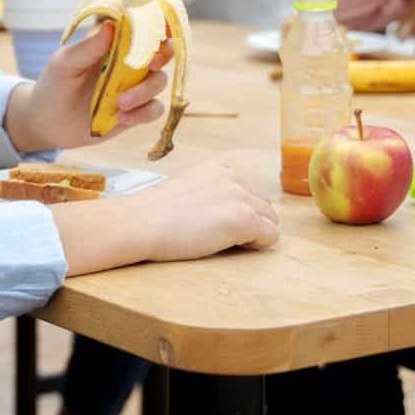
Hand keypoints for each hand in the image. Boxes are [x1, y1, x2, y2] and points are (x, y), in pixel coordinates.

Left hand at [6, 22, 170, 153]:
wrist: (47, 123)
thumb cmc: (54, 84)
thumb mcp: (65, 64)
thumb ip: (88, 48)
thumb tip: (110, 26)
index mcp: (114, 42)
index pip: (142, 26)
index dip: (158, 23)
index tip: (161, 28)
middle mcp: (129, 61)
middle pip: (163, 51)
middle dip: (163, 55)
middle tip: (151, 64)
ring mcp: (135, 85)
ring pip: (160, 81)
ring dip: (145, 91)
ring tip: (120, 103)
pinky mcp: (136, 110)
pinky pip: (154, 109)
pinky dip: (143, 112)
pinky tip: (121, 117)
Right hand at [52, 158, 279, 275]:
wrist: (143, 221)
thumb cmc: (155, 212)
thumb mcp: (186, 188)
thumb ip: (209, 192)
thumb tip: (220, 213)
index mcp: (219, 168)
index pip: (247, 190)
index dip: (237, 211)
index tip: (218, 223)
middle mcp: (234, 178)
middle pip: (263, 204)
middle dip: (251, 221)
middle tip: (223, 236)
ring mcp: (241, 197)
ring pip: (270, 219)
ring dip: (255, 233)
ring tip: (227, 242)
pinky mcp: (244, 219)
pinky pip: (271, 235)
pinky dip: (258, 245)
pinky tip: (234, 247)